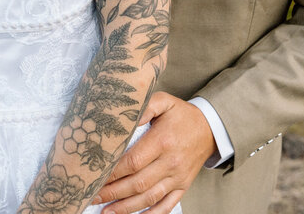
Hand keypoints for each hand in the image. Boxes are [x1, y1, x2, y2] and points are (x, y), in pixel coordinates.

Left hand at [94, 92, 216, 213]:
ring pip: (149, 198)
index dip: (113, 172)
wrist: (211, 128)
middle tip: (93, 196)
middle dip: (113, 192)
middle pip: (138, 183)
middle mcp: (170, 162)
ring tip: (106, 211)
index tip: (94, 176)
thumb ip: (144, 106)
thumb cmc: (181, 114)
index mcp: (162, 141)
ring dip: (126, 207)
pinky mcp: (183, 186)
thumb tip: (125, 116)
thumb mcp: (164, 101)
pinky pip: (167, 205)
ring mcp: (178, 177)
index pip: (133, 161)